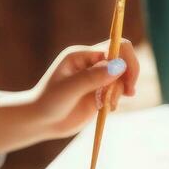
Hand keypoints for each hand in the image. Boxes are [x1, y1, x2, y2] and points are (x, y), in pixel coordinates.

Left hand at [0, 40, 140, 153]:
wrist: (41, 121)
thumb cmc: (49, 102)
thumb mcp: (69, 89)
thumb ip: (93, 77)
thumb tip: (119, 65)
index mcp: (82, 54)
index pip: (115, 47)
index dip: (125, 62)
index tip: (126, 82)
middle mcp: (91, 62)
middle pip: (123, 58)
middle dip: (128, 75)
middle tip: (127, 93)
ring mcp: (97, 77)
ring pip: (122, 76)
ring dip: (121, 90)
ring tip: (109, 105)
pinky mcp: (100, 92)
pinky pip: (118, 90)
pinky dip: (118, 98)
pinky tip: (110, 107)